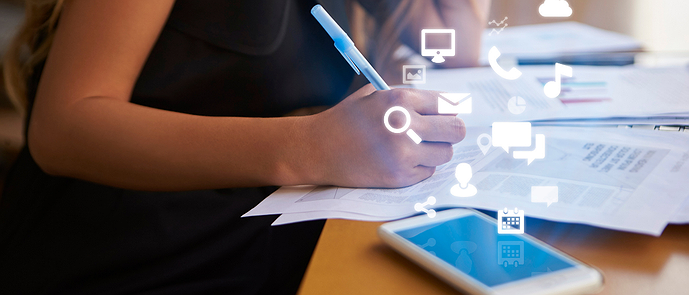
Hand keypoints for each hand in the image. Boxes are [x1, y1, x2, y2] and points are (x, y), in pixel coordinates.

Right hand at [305, 84, 465, 187]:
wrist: (317, 149)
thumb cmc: (346, 120)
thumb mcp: (375, 96)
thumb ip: (408, 99)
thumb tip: (446, 105)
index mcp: (400, 99)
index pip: (448, 104)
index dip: (449, 111)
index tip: (447, 116)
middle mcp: (405, 125)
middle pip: (456, 130)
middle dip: (451, 131)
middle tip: (442, 133)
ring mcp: (403, 153)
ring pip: (445, 153)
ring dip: (436, 151)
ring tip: (417, 148)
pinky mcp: (399, 176)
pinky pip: (428, 172)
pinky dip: (420, 167)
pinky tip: (402, 160)